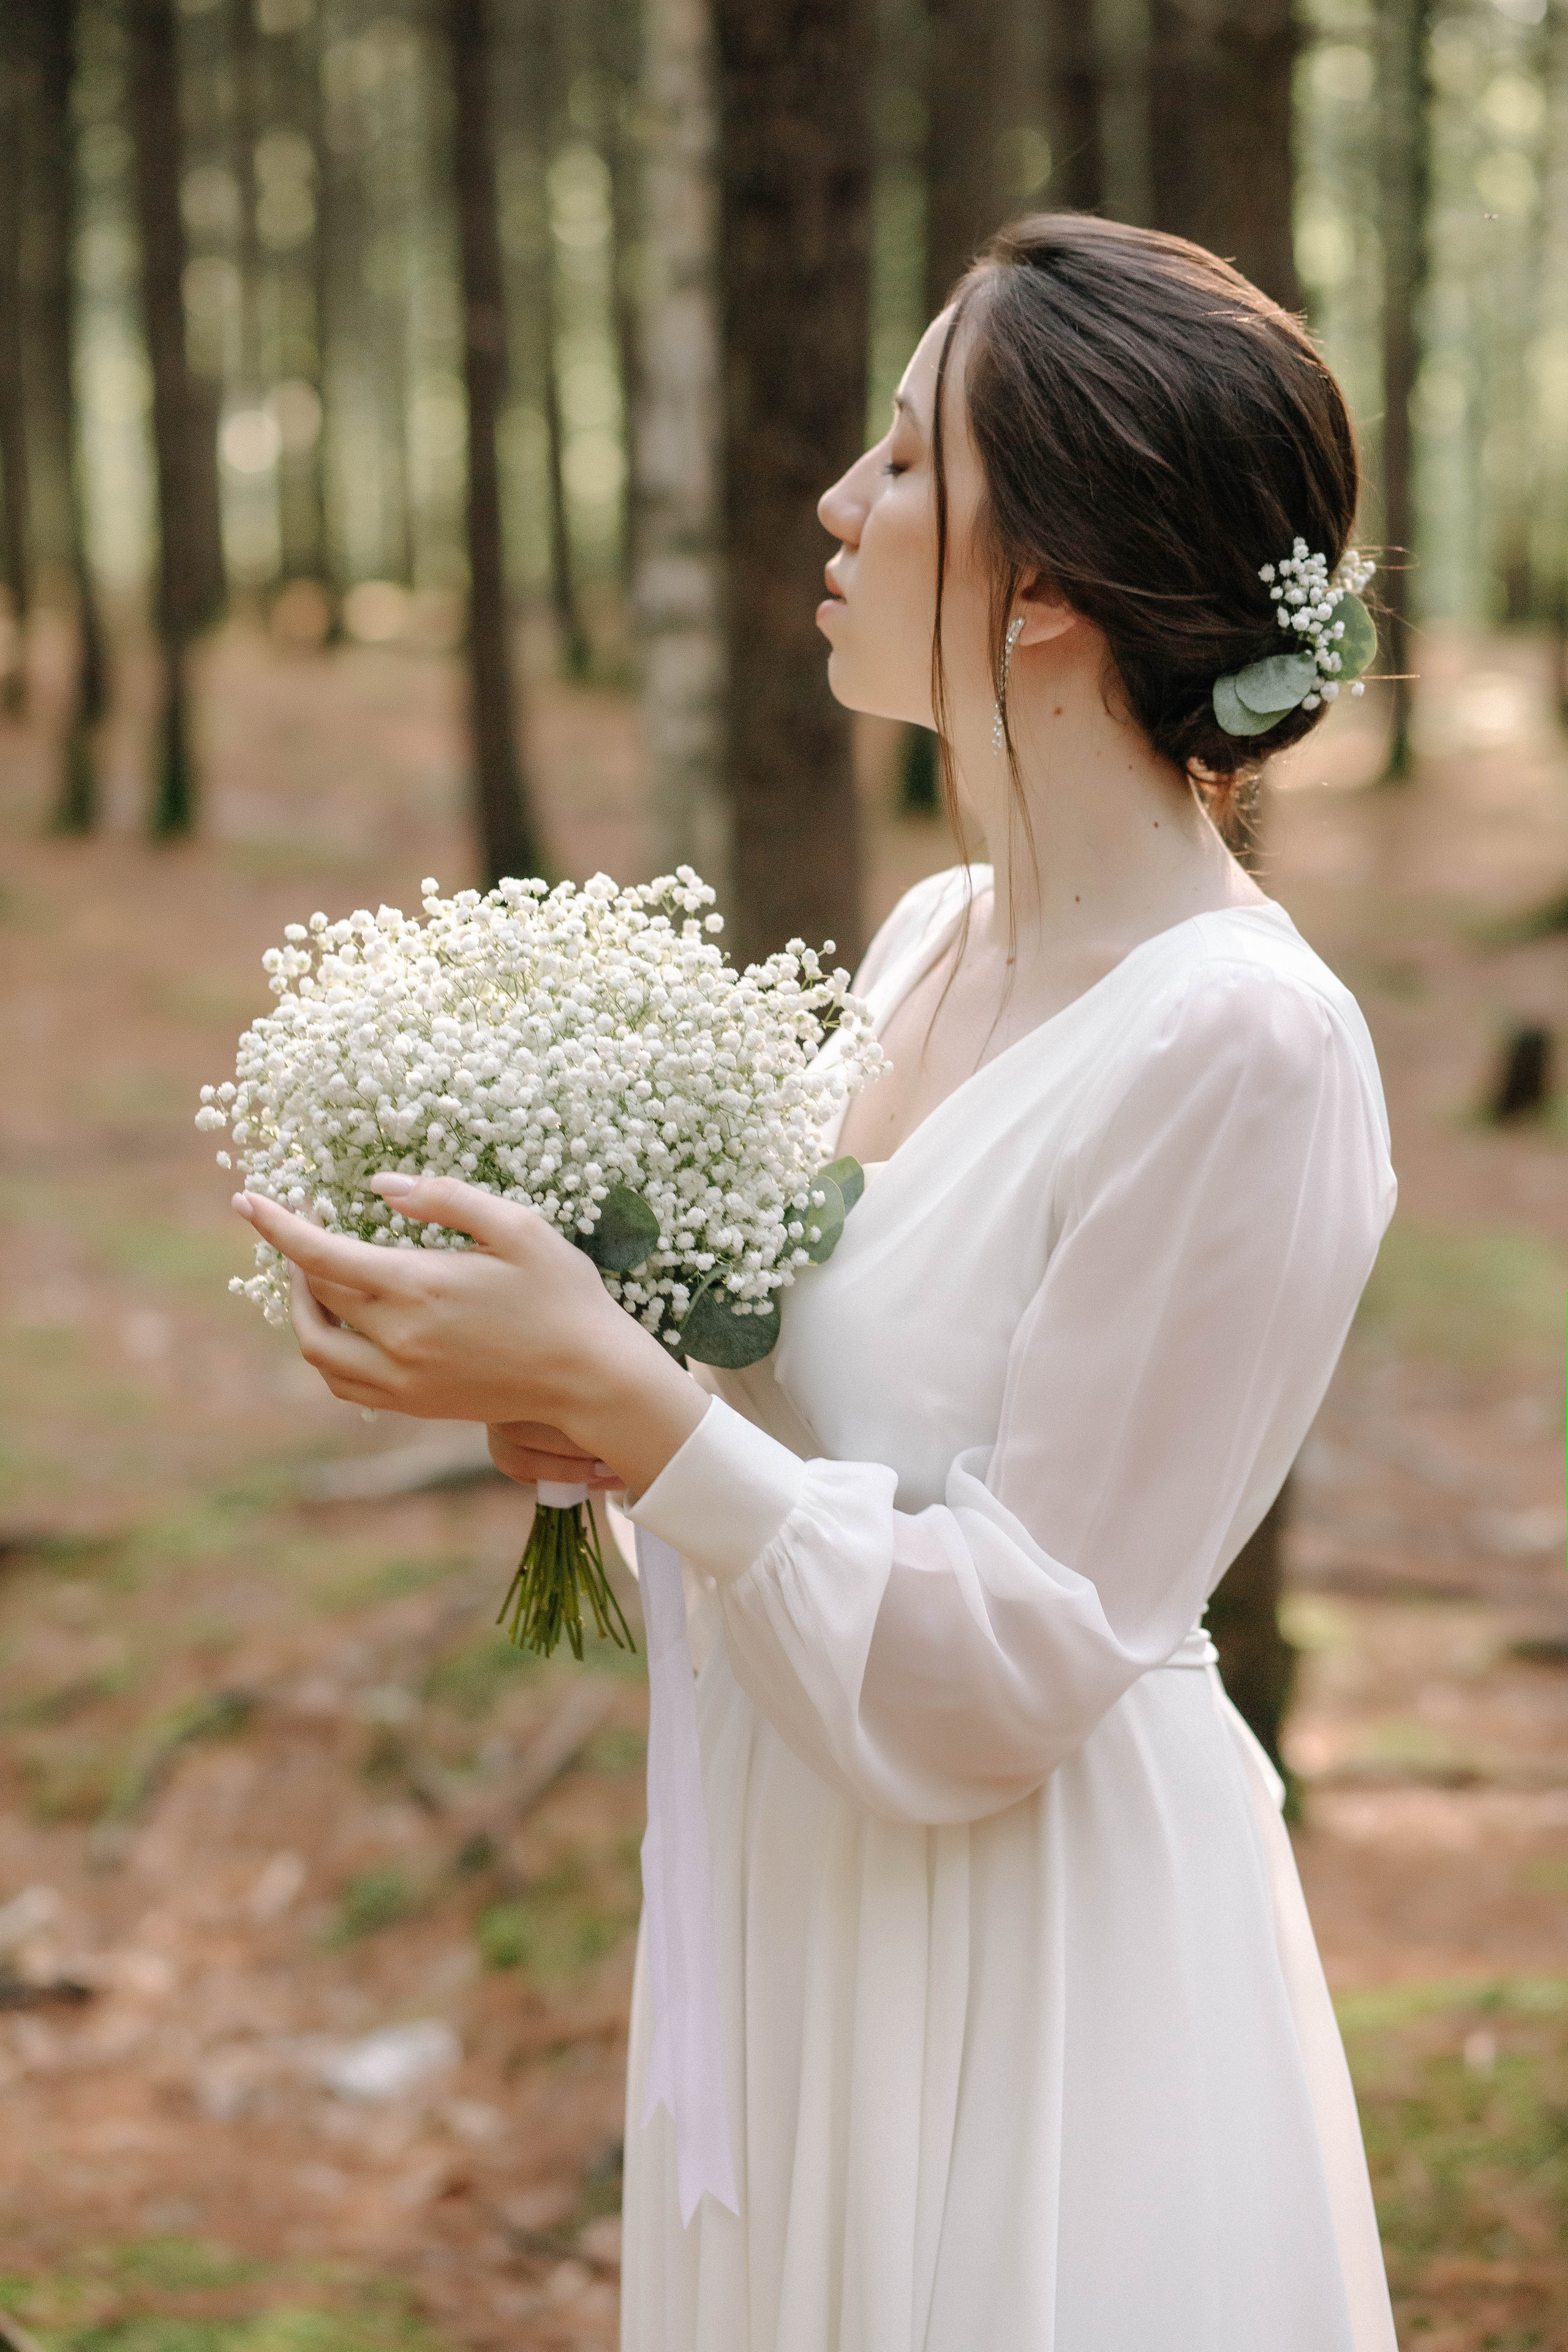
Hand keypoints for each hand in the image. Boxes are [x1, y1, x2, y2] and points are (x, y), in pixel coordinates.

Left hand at [232, 1173, 706, 1490]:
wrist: (591, 1377)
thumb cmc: (562, 1294)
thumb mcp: (518, 1226)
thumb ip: (446, 1199)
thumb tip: (381, 1187)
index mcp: (419, 1288)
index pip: (320, 1253)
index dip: (277, 1224)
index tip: (246, 1199)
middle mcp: (399, 1340)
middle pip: (315, 1295)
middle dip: (296, 1255)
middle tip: (310, 1223)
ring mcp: (403, 1379)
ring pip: (318, 1347)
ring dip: (304, 1307)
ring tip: (317, 1274)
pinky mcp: (414, 1404)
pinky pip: (343, 1382)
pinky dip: (327, 1350)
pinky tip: (344, 1323)